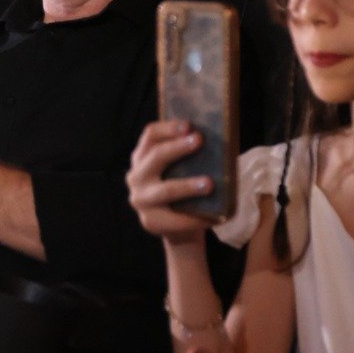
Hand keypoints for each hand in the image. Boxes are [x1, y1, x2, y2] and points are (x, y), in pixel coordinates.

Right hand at [127, 121, 217, 243]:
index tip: (188, 125)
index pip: (150, 135)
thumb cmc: (180, 187)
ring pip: (165, 190)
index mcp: (142, 157)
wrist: (176, 226)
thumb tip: (216, 139)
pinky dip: (195, 217)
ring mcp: (141, 200)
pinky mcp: (151, 222)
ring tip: (209, 184)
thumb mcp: (177, 168)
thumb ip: (186, 156)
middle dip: (178, 148)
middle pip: (155, 157)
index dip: (168, 128)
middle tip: (199, 141)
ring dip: (188, 186)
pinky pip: (175, 219)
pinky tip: (213, 216)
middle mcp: (137, 176)